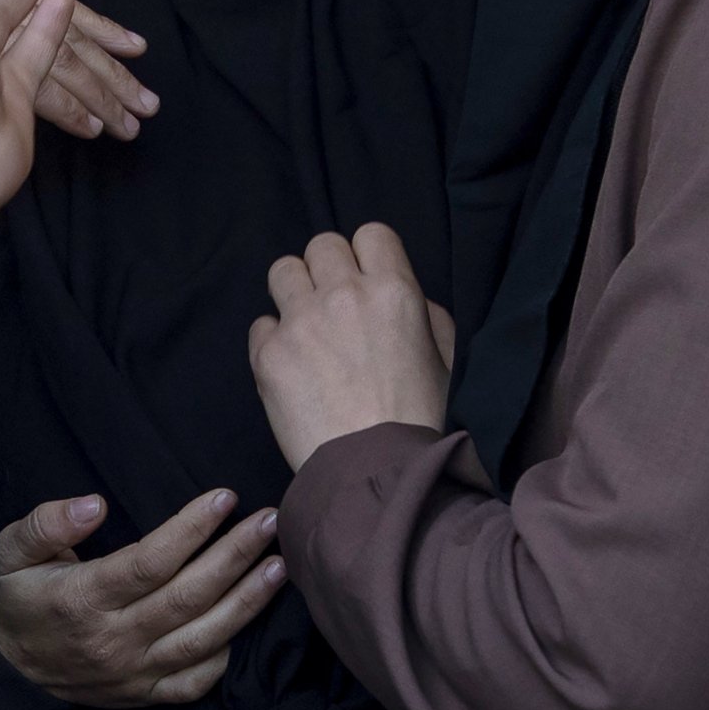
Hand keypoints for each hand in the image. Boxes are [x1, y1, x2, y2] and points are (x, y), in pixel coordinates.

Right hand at [0, 487, 281, 707]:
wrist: (9, 672)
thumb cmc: (19, 600)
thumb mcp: (11, 551)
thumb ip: (46, 522)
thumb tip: (95, 504)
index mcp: (82, 599)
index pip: (149, 562)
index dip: (191, 529)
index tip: (224, 498)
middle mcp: (114, 639)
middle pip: (187, 597)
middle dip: (234, 557)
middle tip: (268, 522)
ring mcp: (134, 672)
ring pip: (202, 639)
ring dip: (247, 603)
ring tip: (279, 566)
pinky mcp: (146, 694)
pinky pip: (197, 681)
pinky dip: (229, 655)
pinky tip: (254, 622)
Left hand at [248, 224, 455, 468]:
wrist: (377, 475)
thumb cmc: (421, 422)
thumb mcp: (448, 358)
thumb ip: (425, 314)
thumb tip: (401, 296)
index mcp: (394, 291)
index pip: (371, 234)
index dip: (368, 257)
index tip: (366, 281)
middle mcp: (344, 295)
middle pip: (322, 245)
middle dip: (328, 271)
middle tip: (334, 307)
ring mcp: (302, 322)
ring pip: (282, 271)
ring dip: (294, 293)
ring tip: (306, 328)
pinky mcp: (269, 354)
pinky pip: (260, 325)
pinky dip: (273, 342)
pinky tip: (293, 369)